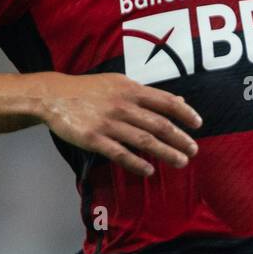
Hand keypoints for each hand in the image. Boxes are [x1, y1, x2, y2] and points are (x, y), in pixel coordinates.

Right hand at [38, 72, 202, 177]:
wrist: (54, 95)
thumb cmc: (90, 90)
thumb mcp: (120, 83)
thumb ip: (148, 94)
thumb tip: (180, 100)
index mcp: (131, 90)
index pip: (165, 101)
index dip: (184, 113)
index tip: (198, 125)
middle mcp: (123, 105)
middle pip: (159, 124)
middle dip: (180, 138)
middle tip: (194, 150)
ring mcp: (108, 122)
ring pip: (144, 140)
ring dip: (166, 152)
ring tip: (181, 162)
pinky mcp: (93, 138)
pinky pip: (120, 153)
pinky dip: (136, 162)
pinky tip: (149, 170)